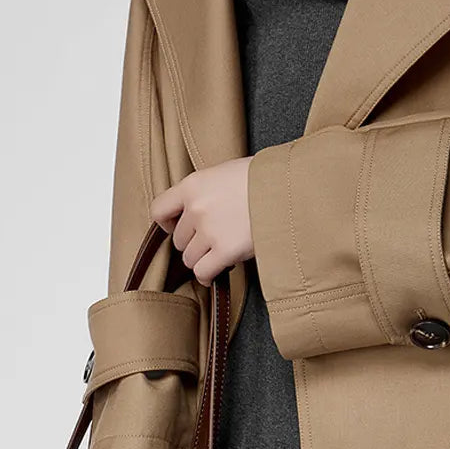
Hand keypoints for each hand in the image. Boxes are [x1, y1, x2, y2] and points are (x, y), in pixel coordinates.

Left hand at [149, 155, 255, 285]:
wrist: (290, 188)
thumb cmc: (265, 178)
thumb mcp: (226, 172)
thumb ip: (206, 191)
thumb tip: (196, 210)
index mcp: (193, 185)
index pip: (159, 209)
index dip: (167, 223)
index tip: (177, 227)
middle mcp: (196, 208)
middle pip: (180, 240)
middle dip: (194, 243)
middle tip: (214, 240)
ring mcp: (209, 231)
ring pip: (189, 259)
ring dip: (203, 259)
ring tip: (220, 253)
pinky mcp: (225, 251)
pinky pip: (202, 272)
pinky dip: (207, 276)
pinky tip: (215, 273)